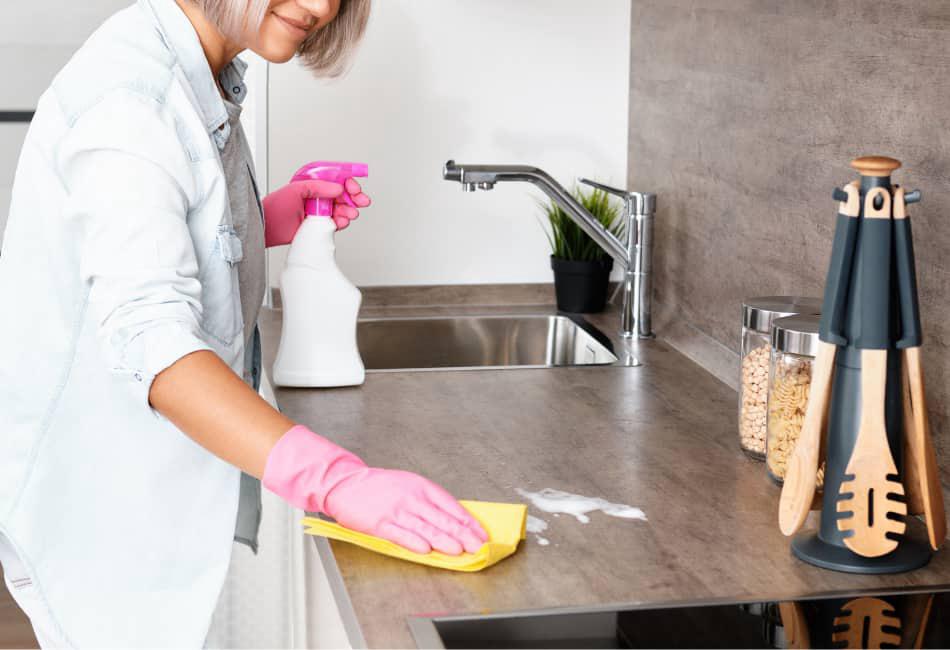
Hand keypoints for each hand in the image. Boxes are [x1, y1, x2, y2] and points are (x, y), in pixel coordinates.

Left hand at [262, 178, 371, 246]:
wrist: (267, 228)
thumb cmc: (275, 207)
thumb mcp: (297, 189)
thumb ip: (319, 187)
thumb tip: (338, 187)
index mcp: (312, 184)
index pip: (335, 179)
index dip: (347, 183)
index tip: (354, 188)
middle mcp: (317, 196)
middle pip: (342, 194)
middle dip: (354, 197)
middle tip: (362, 201)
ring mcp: (319, 211)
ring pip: (341, 209)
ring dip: (349, 210)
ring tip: (351, 213)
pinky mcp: (319, 225)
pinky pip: (336, 222)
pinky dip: (342, 221)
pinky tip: (342, 221)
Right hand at [325, 467, 488, 554]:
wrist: (346, 483)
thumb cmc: (379, 486)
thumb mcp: (409, 485)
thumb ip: (429, 502)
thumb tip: (453, 521)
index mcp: (421, 487)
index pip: (451, 506)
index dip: (468, 522)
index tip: (481, 534)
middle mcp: (412, 498)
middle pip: (442, 518)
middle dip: (463, 534)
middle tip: (477, 546)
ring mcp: (396, 510)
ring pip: (426, 528)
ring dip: (444, 540)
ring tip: (459, 550)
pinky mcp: (380, 523)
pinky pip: (401, 535)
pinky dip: (414, 542)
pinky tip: (426, 550)